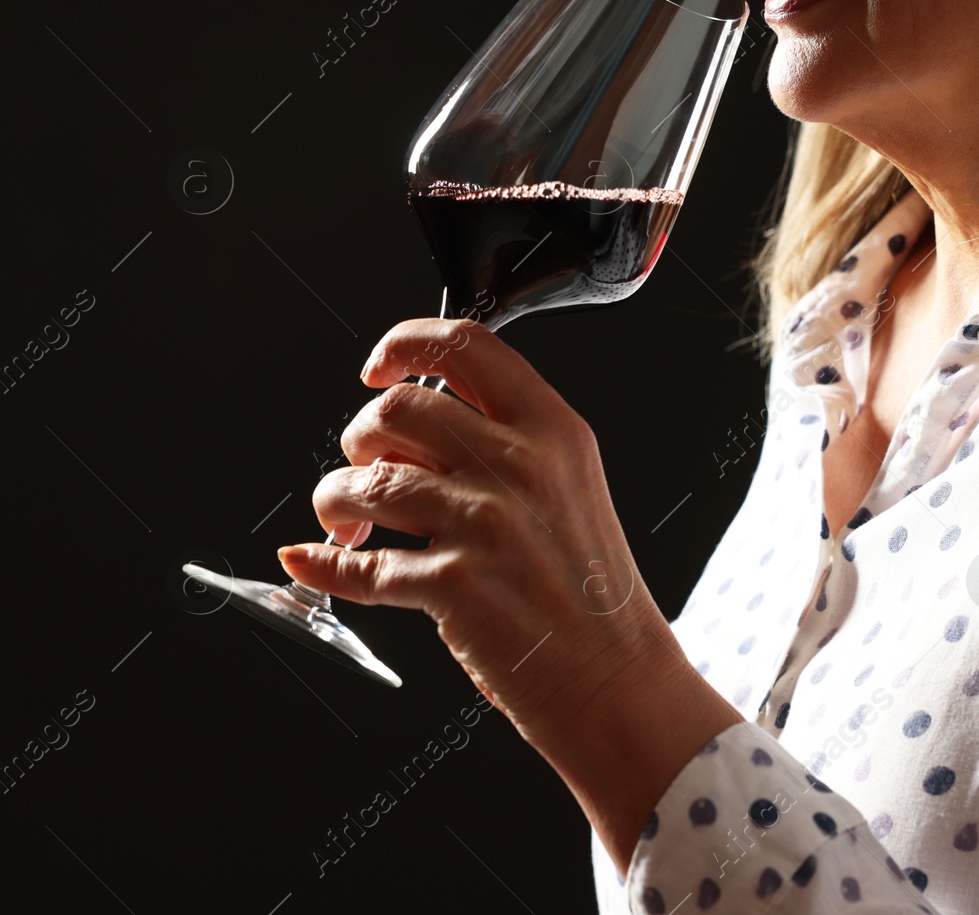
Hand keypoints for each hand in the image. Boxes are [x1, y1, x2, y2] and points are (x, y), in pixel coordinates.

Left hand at [277, 318, 739, 868]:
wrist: (617, 681)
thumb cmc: (593, 594)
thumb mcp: (569, 489)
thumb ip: (501, 447)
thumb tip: (406, 435)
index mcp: (554, 430)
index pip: (466, 346)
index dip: (403, 344)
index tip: (377, 368)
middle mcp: (520, 466)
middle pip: (398, 407)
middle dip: (360, 437)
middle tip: (367, 469)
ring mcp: (485, 523)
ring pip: (365, 481)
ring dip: (335, 501)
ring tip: (350, 525)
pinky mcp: (453, 583)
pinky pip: (359, 567)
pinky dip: (323, 565)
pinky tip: (315, 563)